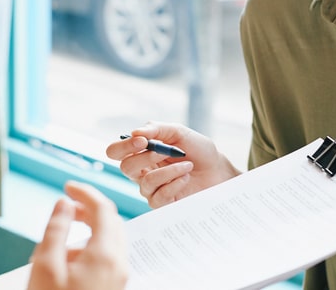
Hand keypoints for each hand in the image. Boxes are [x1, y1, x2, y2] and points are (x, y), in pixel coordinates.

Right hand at [28, 181, 127, 289]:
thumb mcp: (45, 267)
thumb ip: (56, 230)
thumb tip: (65, 203)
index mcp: (105, 255)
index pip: (103, 208)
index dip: (85, 193)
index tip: (67, 187)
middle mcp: (119, 265)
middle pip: (110, 222)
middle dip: (88, 210)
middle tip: (66, 209)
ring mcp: (119, 278)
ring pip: (109, 241)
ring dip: (87, 233)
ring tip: (55, 248)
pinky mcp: (115, 288)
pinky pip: (107, 259)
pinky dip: (89, 251)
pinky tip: (65, 265)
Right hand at [105, 122, 240, 207]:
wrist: (219, 170)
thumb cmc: (198, 150)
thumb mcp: (178, 132)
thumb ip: (156, 129)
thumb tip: (133, 133)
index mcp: (142, 153)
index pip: (116, 152)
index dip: (123, 146)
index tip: (142, 141)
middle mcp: (142, 172)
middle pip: (125, 168)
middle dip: (144, 158)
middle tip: (163, 151)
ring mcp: (152, 190)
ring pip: (145, 183)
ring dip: (168, 171)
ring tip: (187, 164)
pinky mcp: (163, 204)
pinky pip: (158, 197)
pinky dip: (174, 184)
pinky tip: (186, 178)